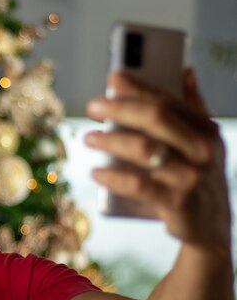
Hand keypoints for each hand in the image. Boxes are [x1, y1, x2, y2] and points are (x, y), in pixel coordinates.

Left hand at [84, 69, 230, 248]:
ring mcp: (190, 177)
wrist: (209, 227)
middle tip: (92, 107)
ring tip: (89, 138)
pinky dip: (112, 176)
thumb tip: (185, 72)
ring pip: (143, 149)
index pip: (168, 101)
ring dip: (110, 140)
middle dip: (119, 108)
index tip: (113, 79)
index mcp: (206, 130)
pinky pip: (137, 184)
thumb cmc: (197, 178)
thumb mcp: (203, 144)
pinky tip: (96, 171)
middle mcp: (202, 150)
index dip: (139, 88)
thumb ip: (193, 109)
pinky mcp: (176, 203)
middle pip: (155, 118)